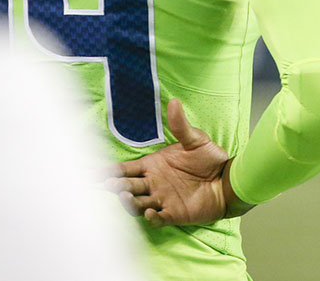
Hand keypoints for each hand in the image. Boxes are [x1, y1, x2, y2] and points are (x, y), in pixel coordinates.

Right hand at [106, 99, 229, 226]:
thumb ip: (181, 126)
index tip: (92, 173)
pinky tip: (150, 212)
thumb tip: (174, 102)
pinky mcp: (173, 213)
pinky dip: (151, 217)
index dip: (107, 171)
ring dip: (128, 202)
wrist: (227, 179)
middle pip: (126, 186)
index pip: (124, 169)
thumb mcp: (195, 140)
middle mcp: (153, 184)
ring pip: (136, 204)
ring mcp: (161, 199)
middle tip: (108, 184)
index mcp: (152, 166)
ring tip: (124, 196)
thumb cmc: (210, 159)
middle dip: (115, 186)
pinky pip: (157, 219)